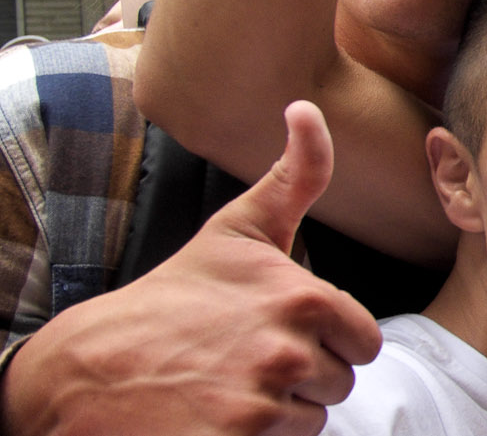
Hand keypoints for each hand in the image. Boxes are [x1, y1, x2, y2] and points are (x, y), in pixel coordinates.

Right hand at [2, 102, 380, 435]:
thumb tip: (307, 109)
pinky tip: (217, 412)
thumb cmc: (174, 296)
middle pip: (340, 381)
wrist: (93, 366)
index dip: (327, 338)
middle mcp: (289, 349)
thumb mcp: (239, 230)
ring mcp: (261, 401)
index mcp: (304, 297)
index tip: (279, 328)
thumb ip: (296, 175)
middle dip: (305, 375)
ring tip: (230, 381)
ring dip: (281, 408)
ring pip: (313, 418)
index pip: (364, 340)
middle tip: (247, 357)